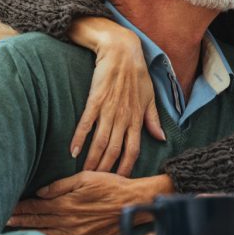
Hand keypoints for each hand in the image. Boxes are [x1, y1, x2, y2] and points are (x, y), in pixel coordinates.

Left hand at [7, 171, 173, 234]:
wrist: (132, 204)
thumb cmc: (111, 186)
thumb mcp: (85, 178)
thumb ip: (61, 185)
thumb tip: (40, 192)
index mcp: (66, 203)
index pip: (36, 206)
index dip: (21, 207)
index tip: (8, 206)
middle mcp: (68, 221)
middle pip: (37, 221)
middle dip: (19, 220)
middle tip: (3, 220)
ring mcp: (76, 234)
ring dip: (28, 232)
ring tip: (13, 231)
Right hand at [68, 17, 164, 175]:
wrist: (121, 50)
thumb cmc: (137, 73)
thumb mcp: (150, 97)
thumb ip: (153, 119)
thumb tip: (160, 138)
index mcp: (137, 118)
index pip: (134, 150)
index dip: (127, 167)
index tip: (120, 181)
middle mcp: (124, 117)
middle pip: (115, 151)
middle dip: (106, 169)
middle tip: (97, 184)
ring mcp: (109, 109)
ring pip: (100, 142)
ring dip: (92, 160)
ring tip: (84, 174)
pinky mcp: (95, 100)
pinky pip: (86, 123)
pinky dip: (79, 139)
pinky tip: (73, 152)